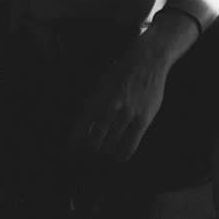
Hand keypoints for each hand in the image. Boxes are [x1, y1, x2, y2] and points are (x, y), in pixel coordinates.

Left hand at [66, 34, 170, 162]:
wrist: (146, 61)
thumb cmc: (121, 74)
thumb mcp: (101, 86)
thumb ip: (93, 107)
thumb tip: (84, 131)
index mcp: (95, 98)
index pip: (80, 127)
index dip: (75, 142)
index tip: (73, 151)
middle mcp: (109, 107)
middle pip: (94, 140)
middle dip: (91, 148)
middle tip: (92, 151)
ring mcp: (126, 114)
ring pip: (111, 145)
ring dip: (106, 151)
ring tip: (106, 152)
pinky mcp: (142, 119)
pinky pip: (130, 145)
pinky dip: (122, 154)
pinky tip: (120, 157)